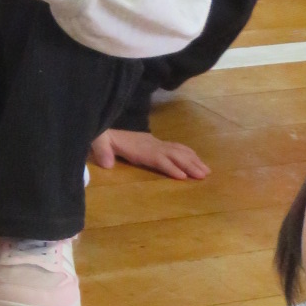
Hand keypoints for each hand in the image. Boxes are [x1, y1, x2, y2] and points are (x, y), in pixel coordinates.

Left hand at [91, 127, 208, 180]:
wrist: (105, 128)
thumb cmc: (103, 139)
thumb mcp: (99, 143)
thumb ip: (102, 152)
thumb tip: (106, 164)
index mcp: (138, 148)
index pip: (157, 158)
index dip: (169, 166)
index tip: (182, 176)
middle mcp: (151, 145)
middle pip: (173, 154)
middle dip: (189, 164)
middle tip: (204, 175)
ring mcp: (156, 143)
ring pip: (178, 151)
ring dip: (193, 160)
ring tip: (206, 171)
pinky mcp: (157, 143)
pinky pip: (176, 147)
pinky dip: (189, 153)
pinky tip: (197, 160)